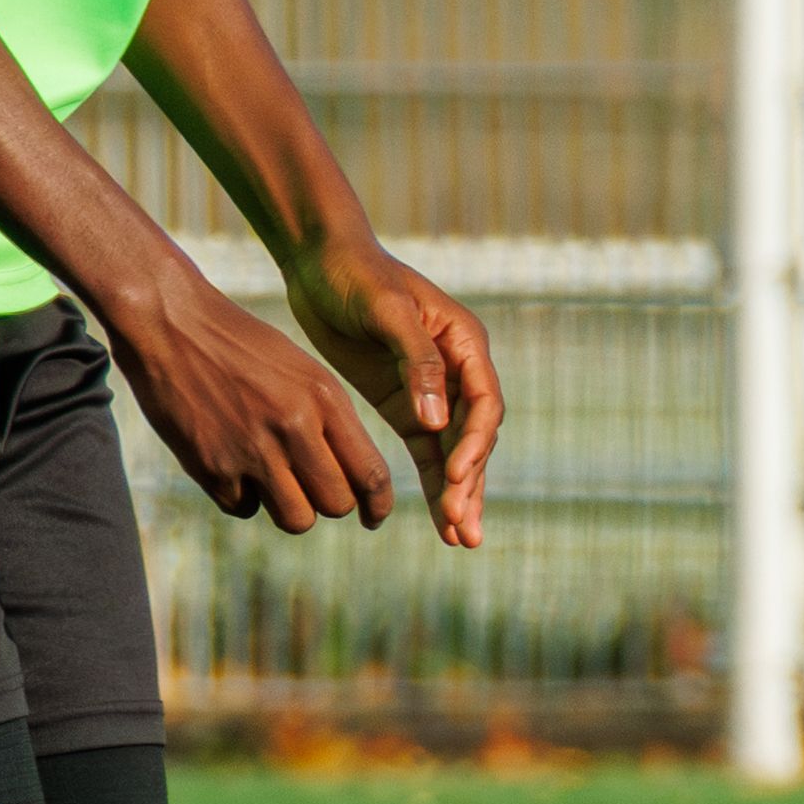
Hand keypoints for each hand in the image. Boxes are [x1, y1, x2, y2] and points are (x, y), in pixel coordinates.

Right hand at [98, 264, 405, 534]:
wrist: (169, 324)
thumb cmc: (240, 344)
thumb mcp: (301, 371)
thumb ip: (328, 420)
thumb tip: (352, 476)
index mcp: (324, 398)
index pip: (370, 473)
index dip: (378, 505)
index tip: (373, 518)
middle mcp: (294, 427)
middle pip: (336, 504)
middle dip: (328, 504)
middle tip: (310, 486)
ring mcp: (252, 450)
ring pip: (296, 519)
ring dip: (289, 507)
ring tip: (273, 477)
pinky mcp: (212, 468)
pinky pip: (244, 509)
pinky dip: (241, 496)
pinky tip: (230, 462)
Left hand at [285, 241, 506, 548]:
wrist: (320, 262)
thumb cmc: (357, 276)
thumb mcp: (387, 312)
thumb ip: (417, 362)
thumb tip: (438, 420)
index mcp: (464, 343)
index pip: (484, 404)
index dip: (473, 444)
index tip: (453, 476)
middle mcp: (457, 370)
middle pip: (475, 437)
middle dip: (470, 484)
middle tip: (462, 528)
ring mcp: (433, 391)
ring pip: (454, 452)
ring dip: (459, 495)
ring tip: (461, 541)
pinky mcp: (404, 404)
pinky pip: (426, 452)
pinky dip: (433, 485)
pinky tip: (439, 522)